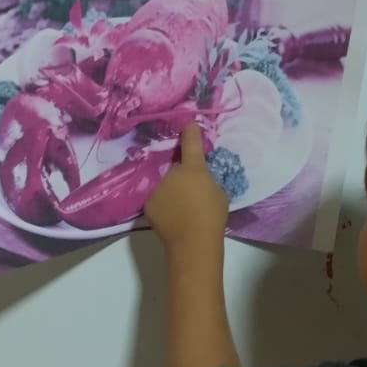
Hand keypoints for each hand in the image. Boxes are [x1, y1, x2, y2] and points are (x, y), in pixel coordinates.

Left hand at [144, 123, 228, 255]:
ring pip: (165, 182)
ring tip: (181, 208)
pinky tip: (171, 215)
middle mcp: (172, 173)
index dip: (191, 131)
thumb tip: (200, 179)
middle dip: (182, 174)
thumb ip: (208, 180)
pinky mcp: (148, 202)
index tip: (188, 123)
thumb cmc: (212, 217)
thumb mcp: (219, 193)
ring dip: (171, 189)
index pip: (191, 143)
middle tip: (191, 192)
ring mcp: (157, 187)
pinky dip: (162, 203)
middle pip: (176, 167)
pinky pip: (157, 197)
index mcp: (193, 169)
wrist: (193, 243)